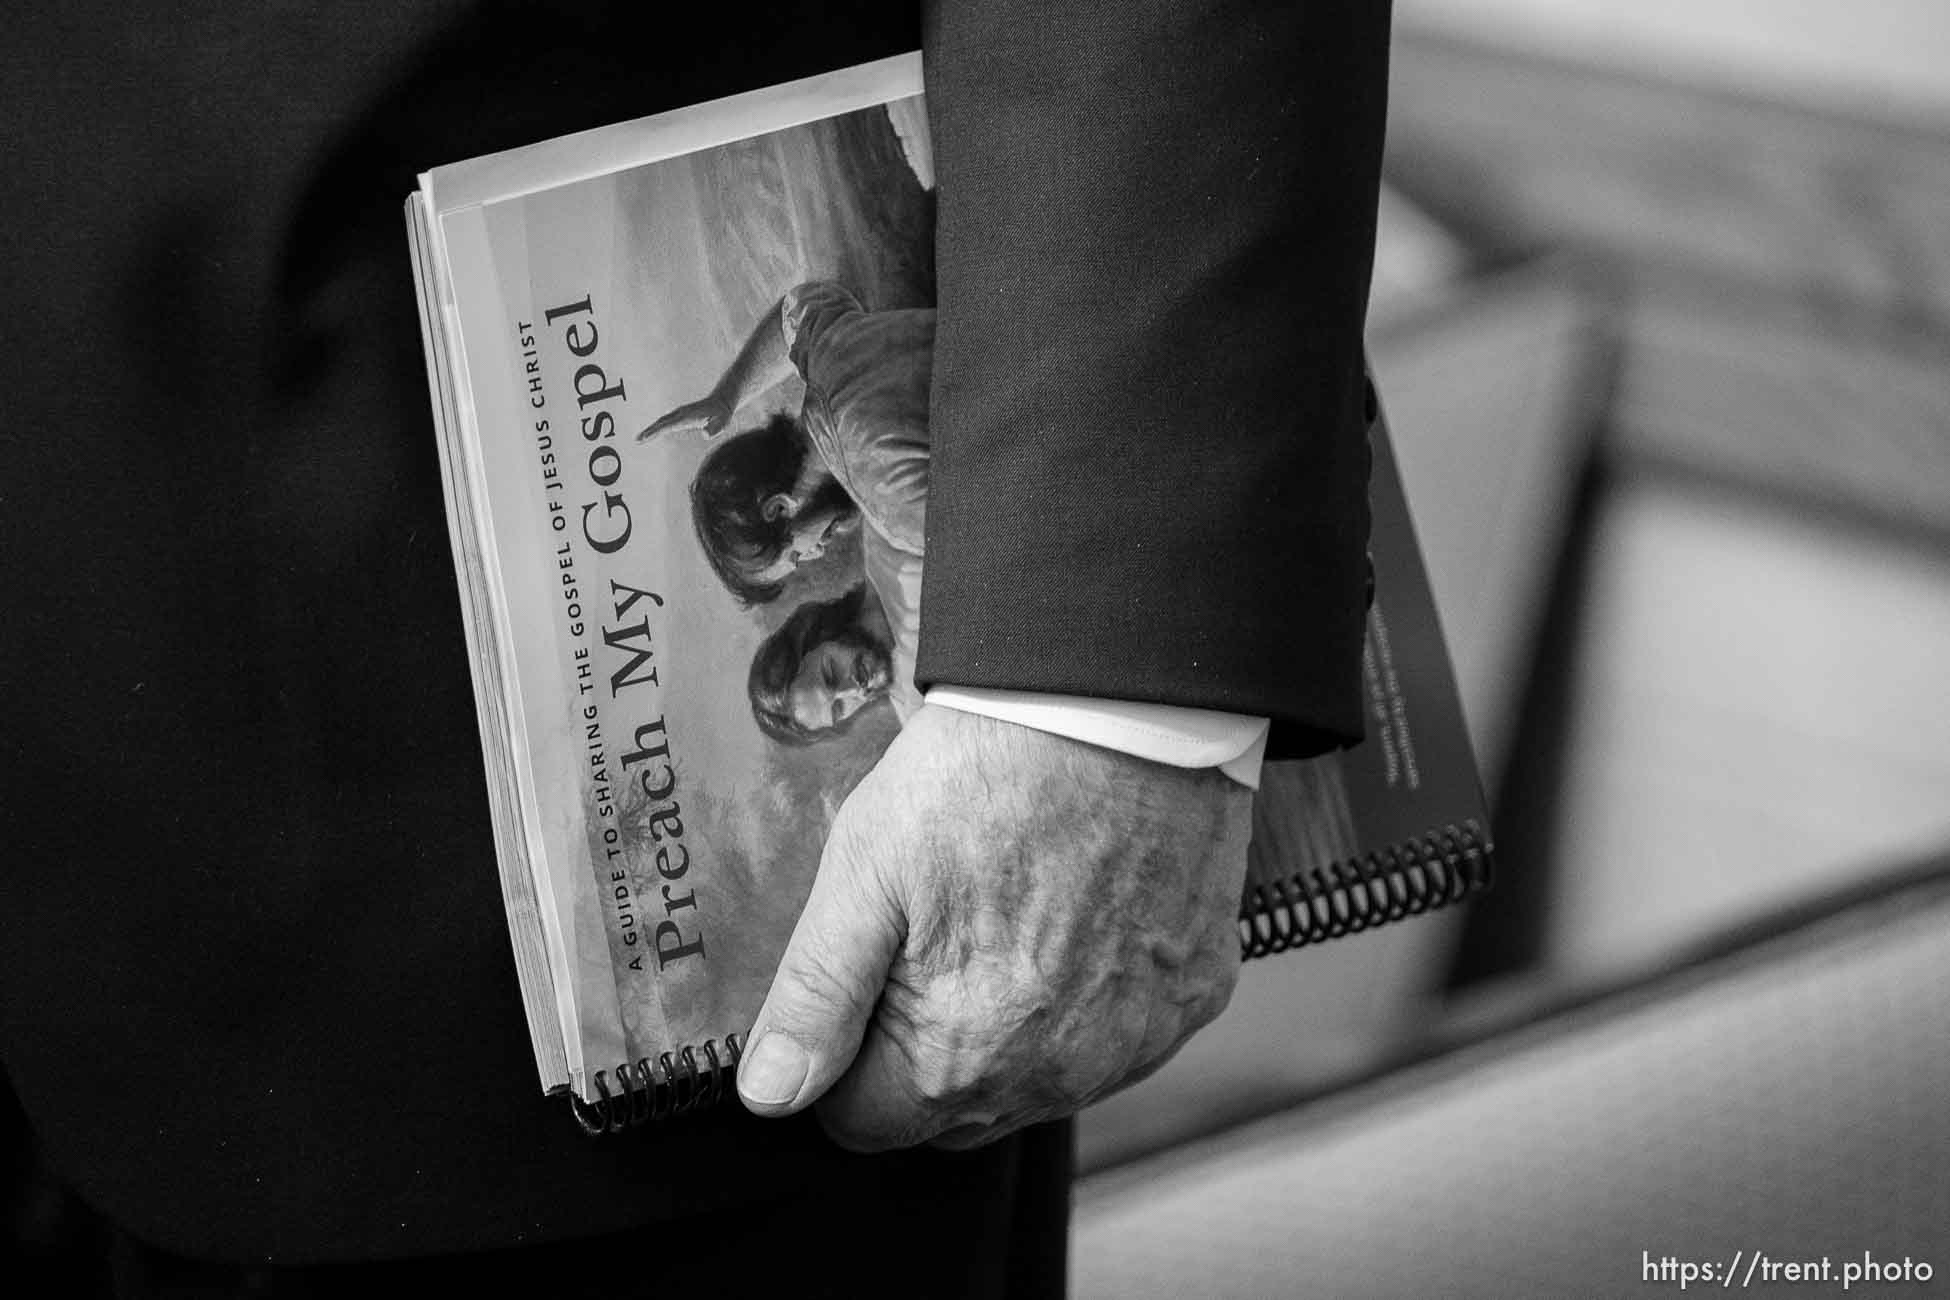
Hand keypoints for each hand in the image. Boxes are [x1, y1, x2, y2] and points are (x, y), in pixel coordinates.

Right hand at [636, 393, 730, 441]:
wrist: (721, 402)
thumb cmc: (722, 414)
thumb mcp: (723, 422)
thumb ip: (715, 429)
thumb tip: (705, 434)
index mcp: (688, 416)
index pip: (669, 425)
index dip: (656, 431)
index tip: (646, 437)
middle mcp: (681, 413)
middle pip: (661, 423)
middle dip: (649, 431)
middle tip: (637, 440)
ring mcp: (680, 414)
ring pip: (662, 422)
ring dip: (651, 430)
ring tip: (639, 439)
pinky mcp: (680, 416)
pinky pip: (666, 422)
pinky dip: (657, 428)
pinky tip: (652, 434)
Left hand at [735, 704, 1252, 1150]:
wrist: (1125, 708)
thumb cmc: (990, 776)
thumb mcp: (866, 868)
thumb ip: (816, 995)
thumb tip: (769, 1093)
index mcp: (959, 1058)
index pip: (862, 1121)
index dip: (842, 1051)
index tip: (861, 975)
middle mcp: (1054, 1077)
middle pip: (948, 1111)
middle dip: (919, 1050)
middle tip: (926, 936)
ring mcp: (1131, 1046)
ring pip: (1032, 1083)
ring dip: (1003, 1031)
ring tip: (1001, 915)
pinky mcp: (1187, 1003)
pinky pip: (1113, 1041)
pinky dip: (1084, 1002)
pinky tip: (1073, 918)